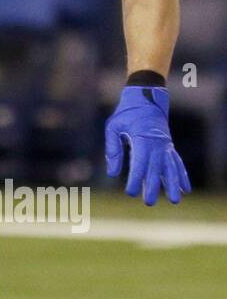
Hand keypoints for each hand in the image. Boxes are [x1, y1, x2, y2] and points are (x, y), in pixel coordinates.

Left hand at [105, 86, 190, 205]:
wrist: (146, 96)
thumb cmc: (127, 112)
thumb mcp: (113, 126)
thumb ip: (113, 149)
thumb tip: (112, 173)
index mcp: (142, 138)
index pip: (139, 163)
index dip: (136, 178)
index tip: (130, 192)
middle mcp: (156, 143)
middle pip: (156, 169)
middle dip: (153, 187)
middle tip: (149, 203)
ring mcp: (165, 145)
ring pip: (171, 167)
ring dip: (173, 184)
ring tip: (175, 200)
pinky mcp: (169, 146)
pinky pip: (177, 162)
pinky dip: (182, 175)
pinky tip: (186, 189)